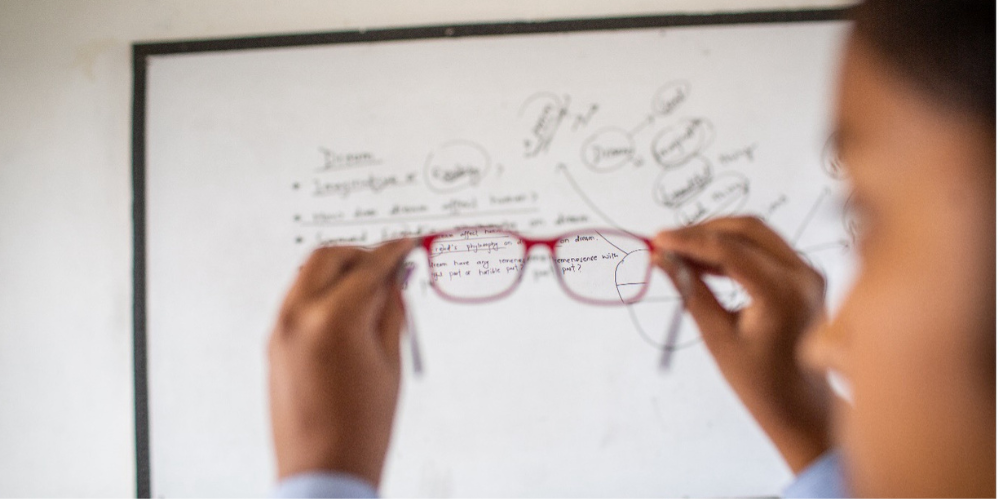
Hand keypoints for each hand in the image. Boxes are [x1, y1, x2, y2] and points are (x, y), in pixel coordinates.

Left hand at [268, 239, 414, 486]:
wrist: (324, 471)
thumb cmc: (362, 425)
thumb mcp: (389, 360)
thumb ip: (391, 310)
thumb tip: (395, 279)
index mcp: (334, 318)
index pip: (368, 267)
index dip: (393, 251)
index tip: (407, 244)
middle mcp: (298, 317)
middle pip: (327, 257)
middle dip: (358, 253)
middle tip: (386, 264)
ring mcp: (280, 330)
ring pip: (307, 275)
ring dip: (337, 271)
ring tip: (369, 290)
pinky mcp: (274, 346)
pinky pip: (297, 301)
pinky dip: (321, 293)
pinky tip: (347, 310)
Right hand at [652, 217, 830, 472]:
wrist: (802, 406)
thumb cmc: (760, 382)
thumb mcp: (717, 336)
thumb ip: (690, 290)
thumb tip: (661, 259)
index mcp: (783, 294)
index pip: (730, 249)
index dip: (689, 240)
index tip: (658, 240)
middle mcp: (802, 275)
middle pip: (747, 229)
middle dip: (703, 230)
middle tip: (667, 243)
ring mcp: (808, 272)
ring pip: (757, 233)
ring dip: (717, 236)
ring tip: (681, 252)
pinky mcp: (804, 275)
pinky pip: (765, 248)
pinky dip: (734, 248)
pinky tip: (705, 261)